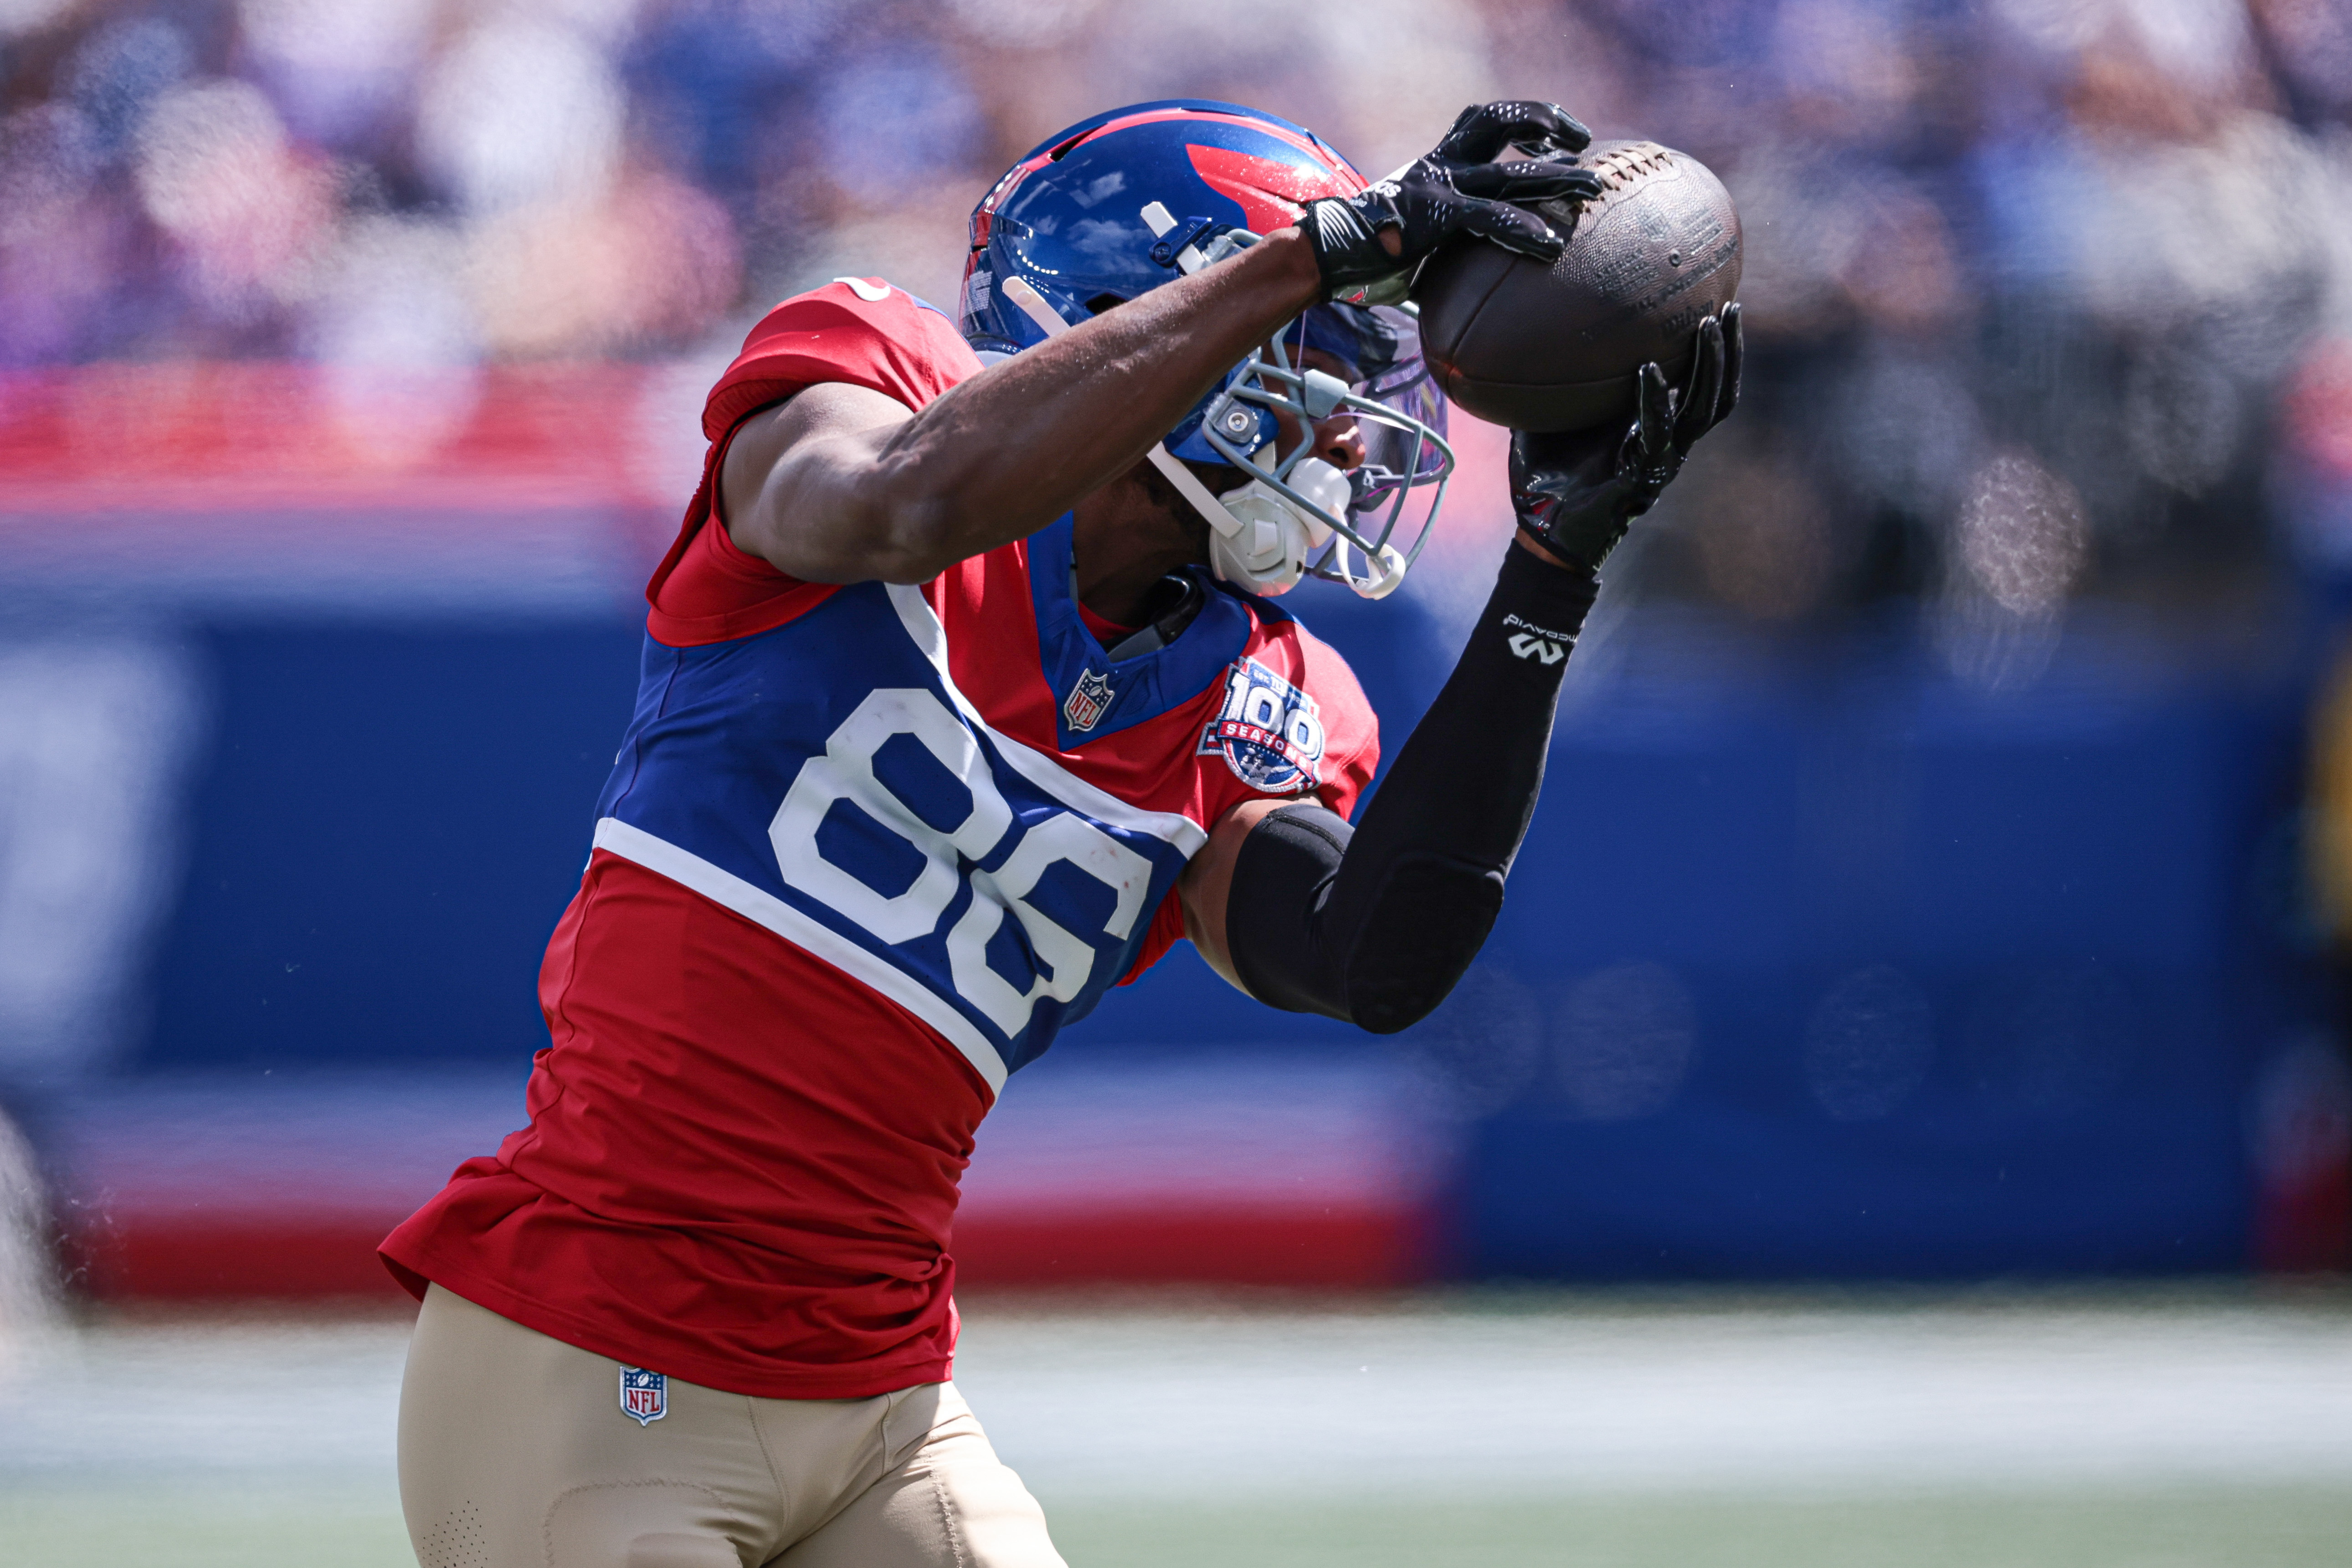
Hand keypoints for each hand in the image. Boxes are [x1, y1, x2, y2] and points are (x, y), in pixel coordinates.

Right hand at [1303, 101, 1601, 300]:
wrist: (1328, 254)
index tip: (1557, 138)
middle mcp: (1441, 164)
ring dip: (1556, 179)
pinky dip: (1522, 228)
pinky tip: (1549, 245)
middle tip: (1585, 144)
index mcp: (1436, 162)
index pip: (1484, 121)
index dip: (1524, 120)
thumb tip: (1466, 261)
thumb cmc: (1368, 249)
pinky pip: (1489, 216)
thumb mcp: (1414, 228)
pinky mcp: (1436, 215)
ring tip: (1592, 190)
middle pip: (1500, 122)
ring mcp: (1439, 186)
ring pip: (1509, 172)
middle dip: (1547, 124)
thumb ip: (1444, 230)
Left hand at [1512, 305, 1742, 574]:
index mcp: (1652, 427)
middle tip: (1731, 306)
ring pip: (1702, 410)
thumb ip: (1554, 380)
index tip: (1720, 302)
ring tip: (1706, 326)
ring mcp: (1659, 462)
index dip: (1716, 349)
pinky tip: (1649, 370)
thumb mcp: (1550, 417)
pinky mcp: (1642, 480)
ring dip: (1709, 367)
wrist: (1539, 532)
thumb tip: (1527, 329)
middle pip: (1716, 391)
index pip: (1699, 383)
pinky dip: (1655, 402)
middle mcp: (1666, 443)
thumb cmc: (1545, 476)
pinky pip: (1657, 435)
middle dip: (1728, 350)